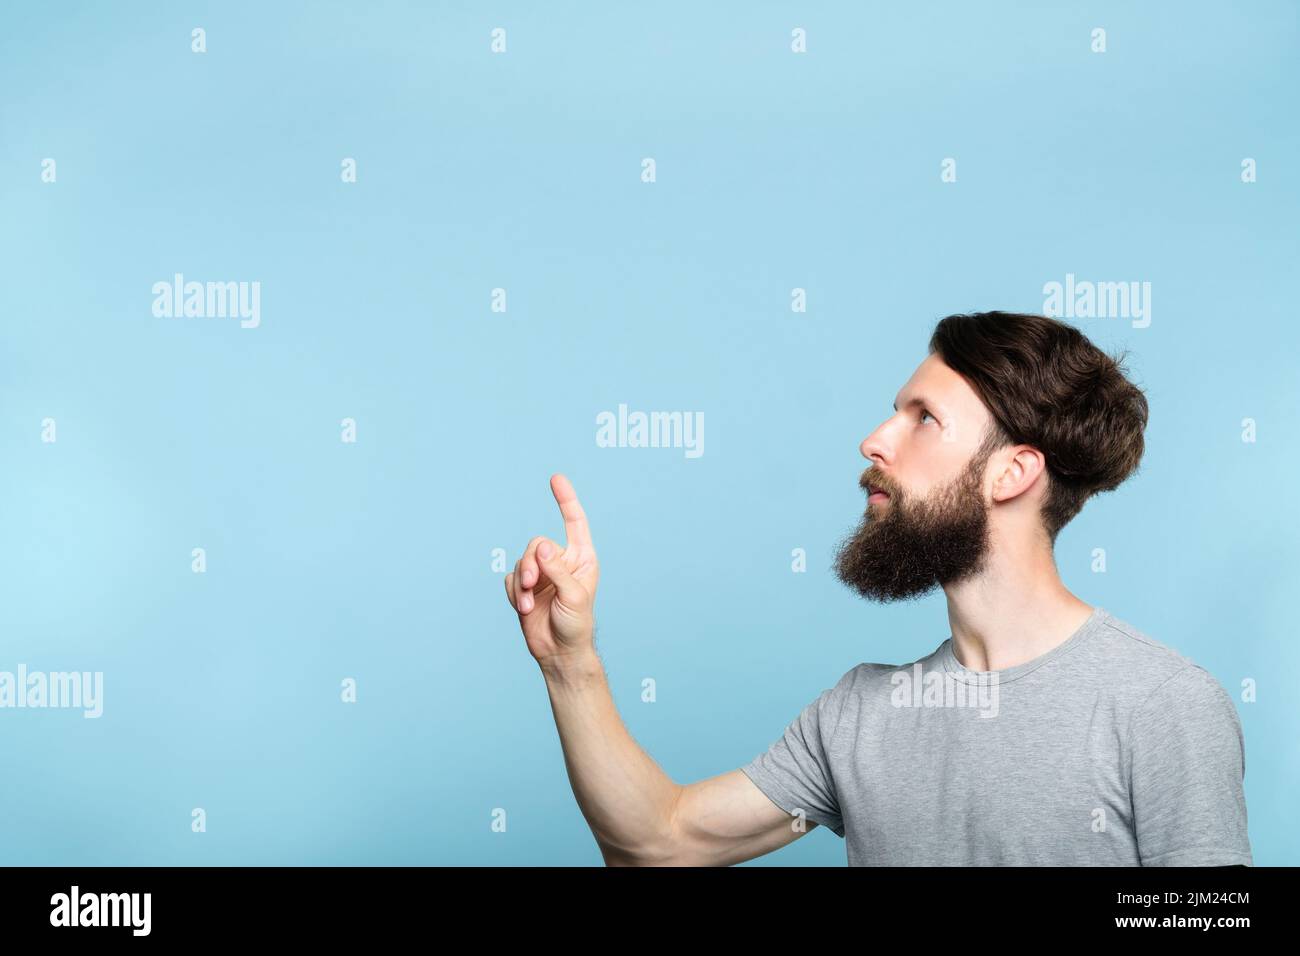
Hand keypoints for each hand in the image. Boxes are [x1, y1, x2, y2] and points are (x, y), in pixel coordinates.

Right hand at [504, 473, 599, 670]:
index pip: (574, 522)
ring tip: (528, 604)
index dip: (565, 500)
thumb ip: (557, 570)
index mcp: (581, 558)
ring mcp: (542, 574)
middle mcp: (561, 562)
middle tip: (531, 584)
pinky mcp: (524, 588)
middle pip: (537, 543)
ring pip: (522, 560)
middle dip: (531, 563)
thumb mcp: (573, 596)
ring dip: (522, 583)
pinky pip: (510, 578)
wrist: (558, 652)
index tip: (555, 478)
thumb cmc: (576, 625)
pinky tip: (524, 609)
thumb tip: (542, 546)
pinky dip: (514, 593)